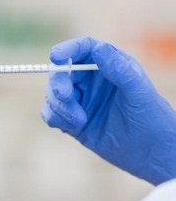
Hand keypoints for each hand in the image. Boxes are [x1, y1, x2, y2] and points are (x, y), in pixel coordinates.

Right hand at [42, 36, 175, 184]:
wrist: (147, 150)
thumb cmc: (149, 116)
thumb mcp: (138, 91)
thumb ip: (119, 69)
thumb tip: (98, 49)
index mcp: (107, 66)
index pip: (83, 50)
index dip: (67, 49)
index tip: (56, 56)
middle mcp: (89, 81)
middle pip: (61, 73)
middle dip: (58, 84)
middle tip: (66, 96)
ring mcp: (79, 101)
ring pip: (52, 95)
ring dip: (60, 107)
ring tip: (80, 120)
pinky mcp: (70, 121)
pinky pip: (51, 114)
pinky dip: (56, 119)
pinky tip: (74, 127)